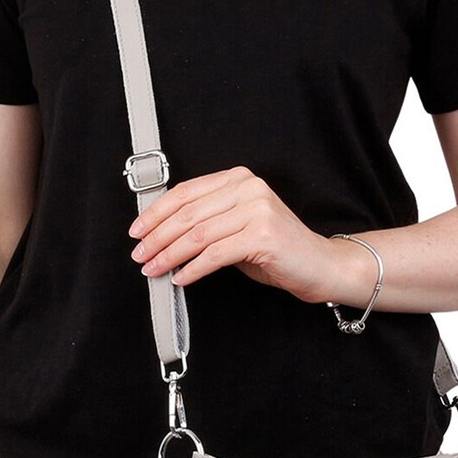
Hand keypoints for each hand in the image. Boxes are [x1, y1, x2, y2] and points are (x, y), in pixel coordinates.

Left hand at [127, 166, 373, 305]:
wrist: (321, 265)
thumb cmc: (276, 249)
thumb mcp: (237, 227)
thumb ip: (206, 222)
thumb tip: (160, 234)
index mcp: (239, 179)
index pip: (186, 192)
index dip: (156, 212)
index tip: (137, 231)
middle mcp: (248, 188)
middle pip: (188, 213)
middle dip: (157, 237)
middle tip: (139, 255)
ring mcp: (257, 210)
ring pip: (198, 234)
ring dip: (169, 255)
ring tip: (153, 269)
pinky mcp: (262, 236)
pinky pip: (215, 254)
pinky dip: (193, 268)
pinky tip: (181, 278)